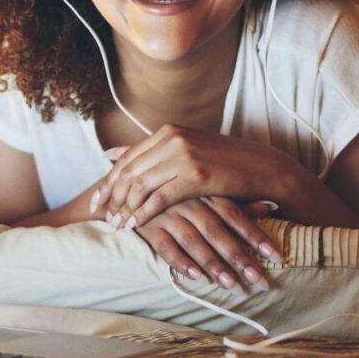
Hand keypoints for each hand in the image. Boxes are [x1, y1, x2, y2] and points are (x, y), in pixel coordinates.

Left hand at [91, 124, 300, 228]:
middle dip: (111, 195)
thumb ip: (150, 152)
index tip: (95, 199)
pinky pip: (160, 197)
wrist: (263, 167)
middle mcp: (172, 139)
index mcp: (168, 132)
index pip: (127, 157)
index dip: (108, 180)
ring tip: (115, 224)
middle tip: (100, 214)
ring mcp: (184, 155)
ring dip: (125, 207)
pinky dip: (143, 213)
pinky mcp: (196, 175)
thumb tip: (110, 153)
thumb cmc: (224, 163)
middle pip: (129, 170)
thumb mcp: (186, 150)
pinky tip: (134, 225)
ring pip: (141, 184)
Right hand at [133, 197, 281, 290]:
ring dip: (214, 265)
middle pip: (217, 231)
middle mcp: (187, 201)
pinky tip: (196, 277)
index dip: (255, 235)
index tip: (275, 256)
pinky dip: (180, 261)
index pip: (234, 214)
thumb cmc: (174, 190)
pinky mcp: (147, 226)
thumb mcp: (204, 189)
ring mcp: (166, 213)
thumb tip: (270, 206)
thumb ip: (235, 199)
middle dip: (239, 257)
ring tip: (233, 286)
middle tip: (259, 281)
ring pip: (193, 241)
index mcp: (204, 190)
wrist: (127, 185)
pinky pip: (165, 246)